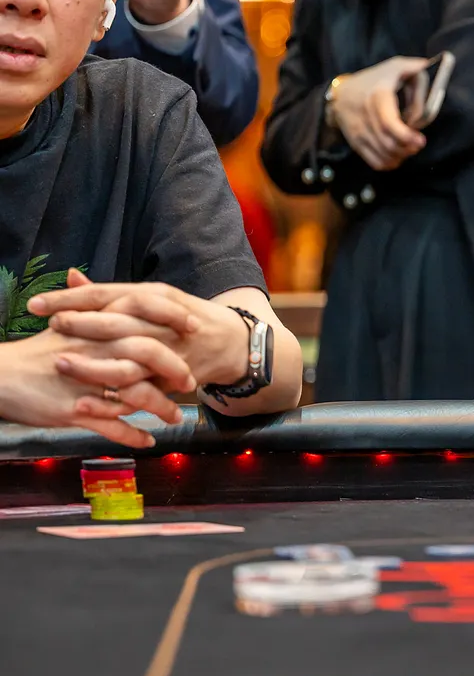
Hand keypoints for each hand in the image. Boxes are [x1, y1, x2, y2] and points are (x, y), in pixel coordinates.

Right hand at [0, 329, 185, 448]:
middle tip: (192, 382)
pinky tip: (148, 441)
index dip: (174, 321)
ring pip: (136, 394)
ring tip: (176, 419)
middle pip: (148, 353)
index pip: (144, 316)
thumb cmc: (36, 354)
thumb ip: (98, 312)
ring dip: (162, 408)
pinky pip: (113, 427)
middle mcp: (94, 350)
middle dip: (176, 369)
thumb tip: (126, 301)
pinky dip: (133, 436)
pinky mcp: (74, 410)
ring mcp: (86, 382)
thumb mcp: (66, 325)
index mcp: (95, 326)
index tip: (196, 329)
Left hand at [29, 271, 250, 389]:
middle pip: (115, 321)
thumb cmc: (186, 319)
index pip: (106, 295)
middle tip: (50, 326)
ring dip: (92, 362)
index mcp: (154, 296)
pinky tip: (88, 399)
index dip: (70, 299)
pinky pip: (140, 389)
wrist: (235, 344)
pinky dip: (114, 395)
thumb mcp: (154, 297)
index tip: (37, 304)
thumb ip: (109, 293)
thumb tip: (70, 276)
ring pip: (126, 358)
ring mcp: (169, 350)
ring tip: (61, 362)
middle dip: (80, 323)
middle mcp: (161, 321)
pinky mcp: (172, 378)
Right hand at [328, 56, 430, 170]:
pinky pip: (374, 162)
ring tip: (409, 147)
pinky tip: (398, 155)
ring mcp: (358, 131)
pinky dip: (390, 163)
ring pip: (383, 156)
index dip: (406, 136)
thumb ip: (418, 79)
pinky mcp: (356, 143)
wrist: (342, 92)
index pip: (389, 123)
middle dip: (408, 148)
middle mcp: (365, 115)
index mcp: (378, 96)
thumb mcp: (400, 68)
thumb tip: (428, 103)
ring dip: (401, 156)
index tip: (421, 141)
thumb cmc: (378, 79)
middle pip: (388, 144)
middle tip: (418, 143)